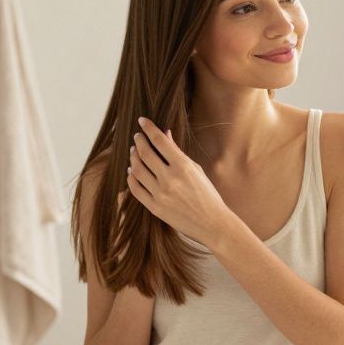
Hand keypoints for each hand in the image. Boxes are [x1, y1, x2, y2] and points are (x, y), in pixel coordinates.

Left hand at [127, 117, 235, 247]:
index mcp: (183, 166)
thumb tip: (165, 134)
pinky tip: (132, 171)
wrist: (212, 223)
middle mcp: (170, 178)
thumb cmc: (208, 195)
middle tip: (137, 136)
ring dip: (133, 157)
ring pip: (137, 169)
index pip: (160, 140)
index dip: (148, 128)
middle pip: (145, 153)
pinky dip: (131, 177)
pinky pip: (135, 188)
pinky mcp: (154, 207)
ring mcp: (160, 194)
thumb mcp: (196, 170)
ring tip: (134, 152)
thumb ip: (178, 152)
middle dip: (139, 141)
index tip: (142, 121)